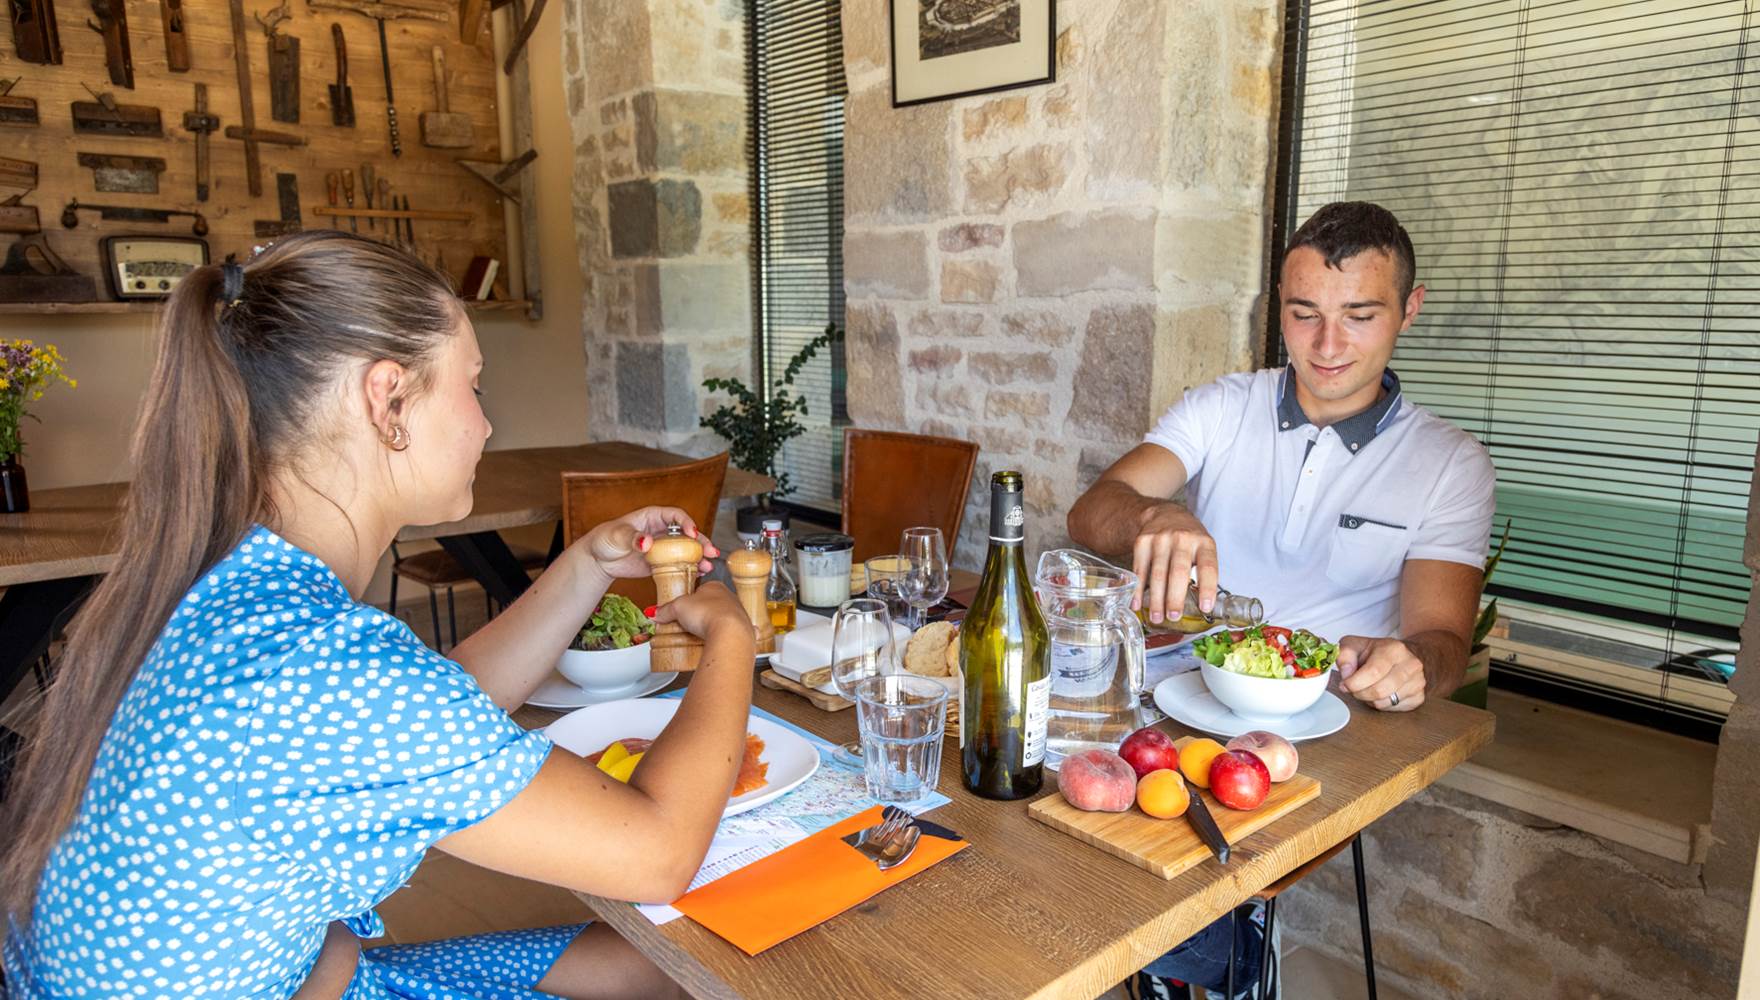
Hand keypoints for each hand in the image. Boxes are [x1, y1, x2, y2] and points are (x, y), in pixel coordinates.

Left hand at [578, 506, 719, 580]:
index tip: (692, 533)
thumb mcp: (617, 535)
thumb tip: (648, 542)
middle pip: (687, 534)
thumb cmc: (606, 539)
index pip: (676, 516)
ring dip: (699, 558)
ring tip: (708, 566)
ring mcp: (663, 548)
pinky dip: (688, 570)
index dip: (687, 522)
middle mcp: (662, 531)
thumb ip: (632, 537)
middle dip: (701, 542)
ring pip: (686, 551)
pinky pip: (677, 566)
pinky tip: (697, 575)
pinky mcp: (660, 564)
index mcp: (653, 517)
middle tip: (711, 551)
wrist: (598, 560)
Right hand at [650, 582, 748, 641]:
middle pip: (710, 606)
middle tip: (686, 625)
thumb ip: (666, 610)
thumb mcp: (678, 607)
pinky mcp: (743, 632)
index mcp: (715, 586)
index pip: (699, 590)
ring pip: (721, 620)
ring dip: (710, 627)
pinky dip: (722, 638)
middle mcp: (730, 598)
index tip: (680, 610)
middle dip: (699, 615)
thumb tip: (656, 612)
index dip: (688, 600)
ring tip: (697, 636)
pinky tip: (713, 642)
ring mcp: (738, 615)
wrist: (730, 634)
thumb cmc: (709, 613)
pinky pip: (729, 634)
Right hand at [1131, 503, 1218, 625]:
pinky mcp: (1142, 542)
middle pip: (1178, 572)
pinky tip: (1137, 603)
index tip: (1205, 607)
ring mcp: (1160, 539)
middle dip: (1175, 597)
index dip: (1207, 588)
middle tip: (1174, 617)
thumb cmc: (1188, 539)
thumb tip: (1203, 607)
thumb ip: (1203, 572)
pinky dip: (1138, 589)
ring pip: (1157, 573)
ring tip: (1157, 617)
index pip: (1208, 567)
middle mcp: (1182, 539)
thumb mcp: (1203, 548)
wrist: (1164, 514)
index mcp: (1203, 543)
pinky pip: (1140, 570)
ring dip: (1156, 599)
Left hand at [1336, 635, 1425, 711]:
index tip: (1345, 685)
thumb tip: (1346, 674)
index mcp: (1394, 649)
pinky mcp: (1419, 697)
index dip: (1354, 682)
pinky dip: (1382, 704)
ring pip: (1385, 702)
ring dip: (1370, 699)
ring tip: (1368, 687)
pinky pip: (1393, 708)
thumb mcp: (1355, 645)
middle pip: (1379, 690)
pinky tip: (1381, 693)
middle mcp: (1410, 665)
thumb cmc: (1377, 652)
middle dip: (1360, 693)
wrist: (1404, 656)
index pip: (1373, 672)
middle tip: (1354, 688)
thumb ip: (1344, 655)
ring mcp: (1418, 682)